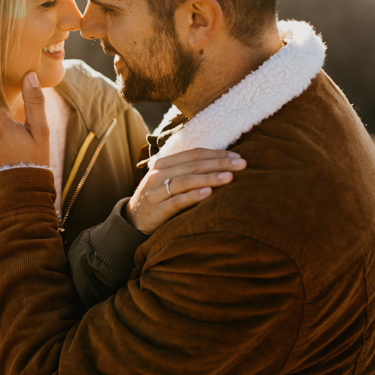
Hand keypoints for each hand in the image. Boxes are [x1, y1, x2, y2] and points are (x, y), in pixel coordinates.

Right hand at [126, 148, 245, 233]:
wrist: (132, 221)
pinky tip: (208, 194)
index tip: (237, 155)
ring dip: (209, 177)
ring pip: (186, 181)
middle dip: (219, 163)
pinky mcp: (157, 210)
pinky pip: (177, 201)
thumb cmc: (158, 199)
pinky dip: (193, 196)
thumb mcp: (168, 180)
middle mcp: (158, 175)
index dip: (216, 153)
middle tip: (241, 164)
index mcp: (163, 164)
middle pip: (192, 165)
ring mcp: (156, 192)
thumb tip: (221, 164)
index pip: (193, 154)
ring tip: (229, 177)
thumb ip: (187, 171)